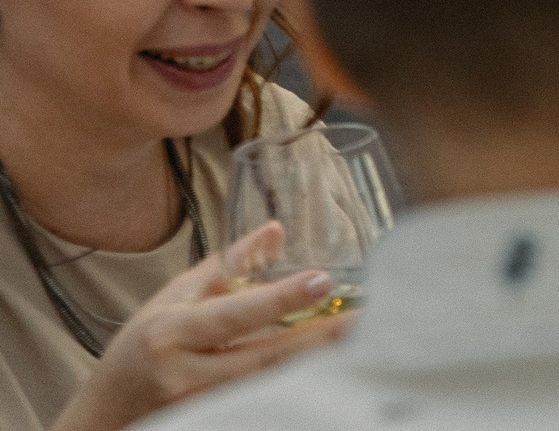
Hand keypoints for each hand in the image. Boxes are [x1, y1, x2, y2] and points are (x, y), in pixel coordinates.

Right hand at [51, 223, 351, 430]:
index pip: (233, 315)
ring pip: (269, 386)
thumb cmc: (144, 346)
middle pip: (264, 357)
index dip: (277, 299)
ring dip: (317, 364)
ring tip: (364, 340)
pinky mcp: (214, 423)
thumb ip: (229, 265)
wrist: (108, 413)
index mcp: (172, 333)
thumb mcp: (176, 297)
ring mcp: (200, 407)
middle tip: (368, 316)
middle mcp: (185, 374)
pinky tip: (334, 371)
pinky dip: (298, 386)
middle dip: (320, 338)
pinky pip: (263, 404)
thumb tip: (276, 229)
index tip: (321, 279)